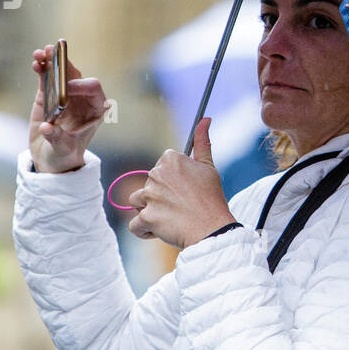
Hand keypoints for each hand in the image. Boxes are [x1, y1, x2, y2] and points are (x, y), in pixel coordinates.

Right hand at [28, 44, 108, 173]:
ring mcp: (66, 94)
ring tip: (41, 53)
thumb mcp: (62, 149)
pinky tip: (36, 61)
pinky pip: (47, 77)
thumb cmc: (64, 154)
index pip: (93, 88)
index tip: (64, 88)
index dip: (80, 84)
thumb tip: (47, 128)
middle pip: (75, 75)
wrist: (51, 157)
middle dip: (65, 64)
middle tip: (53, 54)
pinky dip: (42, 68)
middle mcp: (82, 98)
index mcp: (95, 109)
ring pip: (61, 72)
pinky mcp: (50, 94)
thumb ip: (56, 138)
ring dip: (52, 60)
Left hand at [126, 117, 236, 247]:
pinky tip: (160, 230)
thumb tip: (205, 119)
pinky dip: (144, 230)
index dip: (172, 181)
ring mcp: (150, 197)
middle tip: (182, 206)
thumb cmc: (212, 199)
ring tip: (169, 219)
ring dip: (149, 211)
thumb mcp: (209, 168)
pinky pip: (135, 225)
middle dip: (160, 196)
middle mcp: (157, 175)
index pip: (161, 167)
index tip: (186, 190)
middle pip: (149, 185)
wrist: (213, 229)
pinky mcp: (146, 218)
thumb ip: (202, 142)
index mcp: (171, 160)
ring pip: (137, 202)